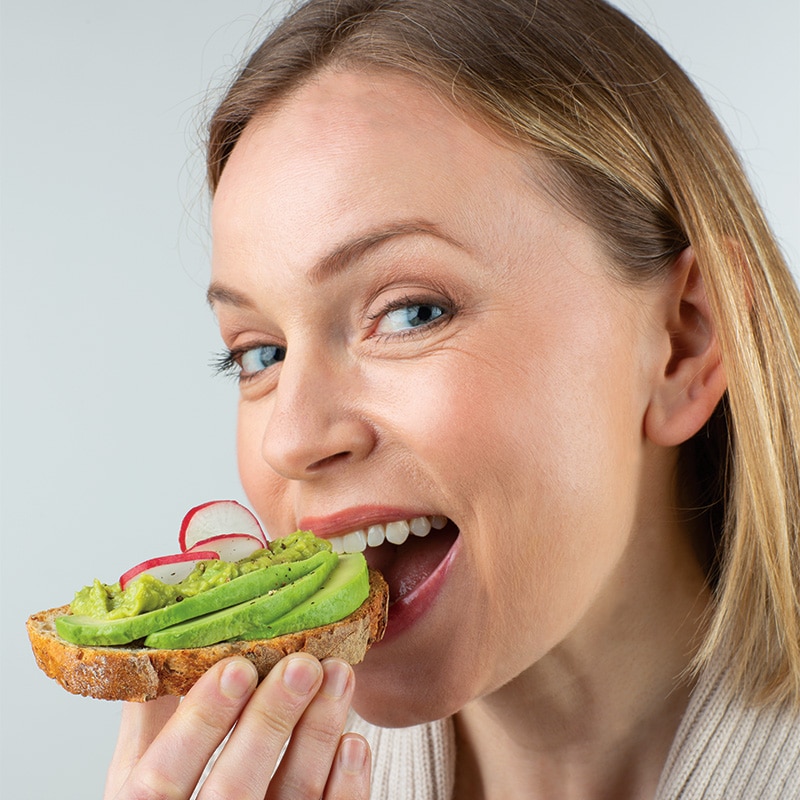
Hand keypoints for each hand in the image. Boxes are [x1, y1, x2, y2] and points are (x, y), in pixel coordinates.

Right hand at [103, 654, 370, 798]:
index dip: (200, 722)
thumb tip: (156, 649)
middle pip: (234, 789)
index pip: (162, 779)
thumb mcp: (140, 778)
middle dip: (270, 720)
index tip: (237, 667)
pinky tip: (353, 742)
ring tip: (338, 677)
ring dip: (317, 734)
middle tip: (301, 665)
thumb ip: (149, 725)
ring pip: (291, 799)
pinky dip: (345, 787)